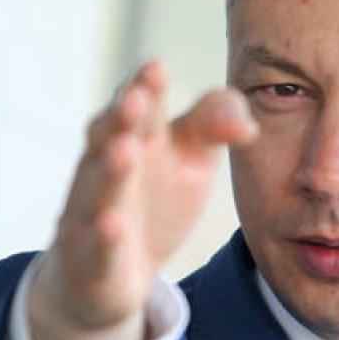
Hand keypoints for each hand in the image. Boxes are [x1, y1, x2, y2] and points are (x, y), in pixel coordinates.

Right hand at [28, 60, 257, 339]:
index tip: (157, 68)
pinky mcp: (91, 258)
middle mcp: (106, 167)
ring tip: (124, 150)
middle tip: (135, 98)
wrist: (112, 271)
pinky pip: (95, 246)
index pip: (139, 105)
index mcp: (137, 136)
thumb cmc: (154, 200)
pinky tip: (112, 225)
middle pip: (109, 137)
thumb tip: (247, 124)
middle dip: (120, 117)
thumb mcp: (192, 157)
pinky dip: (103, 236)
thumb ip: (215, 126)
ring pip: (97, 188)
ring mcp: (93, 212)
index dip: (144, 86)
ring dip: (109, 170)